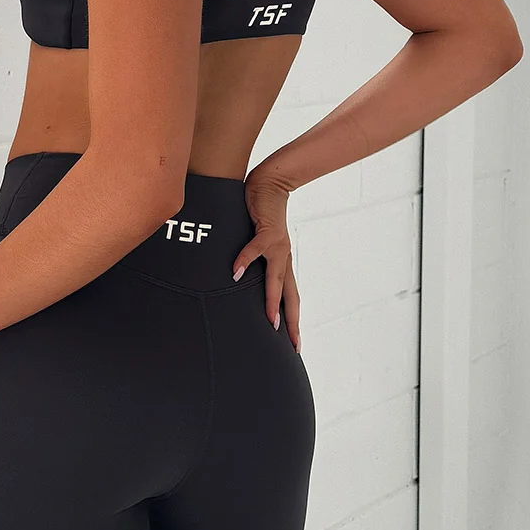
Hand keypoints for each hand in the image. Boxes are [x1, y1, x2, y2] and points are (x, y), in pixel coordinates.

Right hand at [234, 167, 301, 349]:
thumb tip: (233, 278)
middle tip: (291, 344)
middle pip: (291, 296)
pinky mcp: (266, 231)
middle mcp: (283, 258)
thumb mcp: (256, 243)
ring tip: (270, 319)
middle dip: (291, 321)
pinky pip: (254, 249)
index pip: (291, 299)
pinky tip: (234, 273)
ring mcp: (277, 246)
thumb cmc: (261, 214)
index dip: (293, 322)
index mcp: (282, 264)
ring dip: (274, 300)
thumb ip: (249, 261)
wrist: (270, 184)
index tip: (295, 344)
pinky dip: (244, 261)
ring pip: (277, 278)